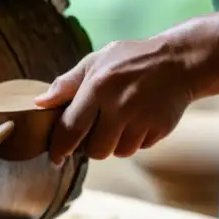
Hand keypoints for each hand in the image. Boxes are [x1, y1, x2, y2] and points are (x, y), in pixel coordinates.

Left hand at [32, 36, 202, 164]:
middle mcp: (120, 105)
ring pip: (118, 152)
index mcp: (98, 87)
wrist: (180, 61)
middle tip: (95, 131)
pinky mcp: (160, 129)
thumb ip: (67, 84)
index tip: (54, 159)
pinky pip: (139, 147)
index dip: (59, 148)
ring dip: (114, 144)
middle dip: (90, 147)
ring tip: (120, 121)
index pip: (70, 128)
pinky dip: (135, 140)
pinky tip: (138, 119)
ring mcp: (142, 119)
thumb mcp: (95, 62)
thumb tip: (39, 103)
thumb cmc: (130, 60)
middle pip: (95, 150)